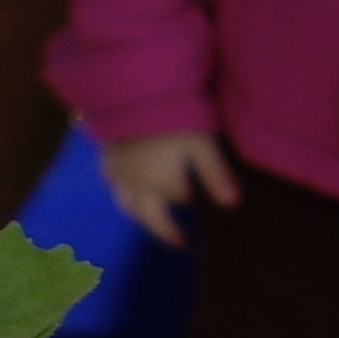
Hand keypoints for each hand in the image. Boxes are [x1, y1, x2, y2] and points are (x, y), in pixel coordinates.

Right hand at [100, 131, 241, 248]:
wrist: (132, 95)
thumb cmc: (172, 118)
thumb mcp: (201, 144)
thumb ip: (215, 174)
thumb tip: (232, 206)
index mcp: (161, 184)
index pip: (180, 198)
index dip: (190, 197)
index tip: (197, 196)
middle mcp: (137, 187)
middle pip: (151, 215)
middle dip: (166, 228)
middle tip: (179, 243)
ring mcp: (118, 174)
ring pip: (128, 206)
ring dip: (142, 216)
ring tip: (150, 220)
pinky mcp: (106, 160)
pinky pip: (112, 184)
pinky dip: (122, 193)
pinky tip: (124, 188)